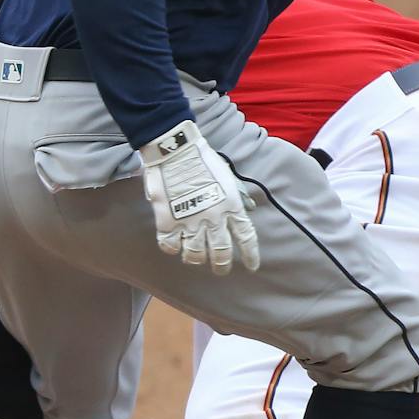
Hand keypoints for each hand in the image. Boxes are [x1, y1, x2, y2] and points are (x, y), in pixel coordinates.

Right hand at [139, 119, 257, 273]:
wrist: (176, 149)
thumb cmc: (203, 159)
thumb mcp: (228, 176)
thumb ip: (238, 196)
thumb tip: (249, 209)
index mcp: (231, 205)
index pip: (246, 237)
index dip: (251, 255)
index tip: (251, 267)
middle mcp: (213, 217)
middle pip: (221, 253)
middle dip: (222, 265)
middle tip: (220, 269)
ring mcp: (189, 220)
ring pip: (195, 255)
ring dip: (196, 259)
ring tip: (195, 257)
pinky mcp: (167, 220)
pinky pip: (169, 246)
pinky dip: (172, 248)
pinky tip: (174, 244)